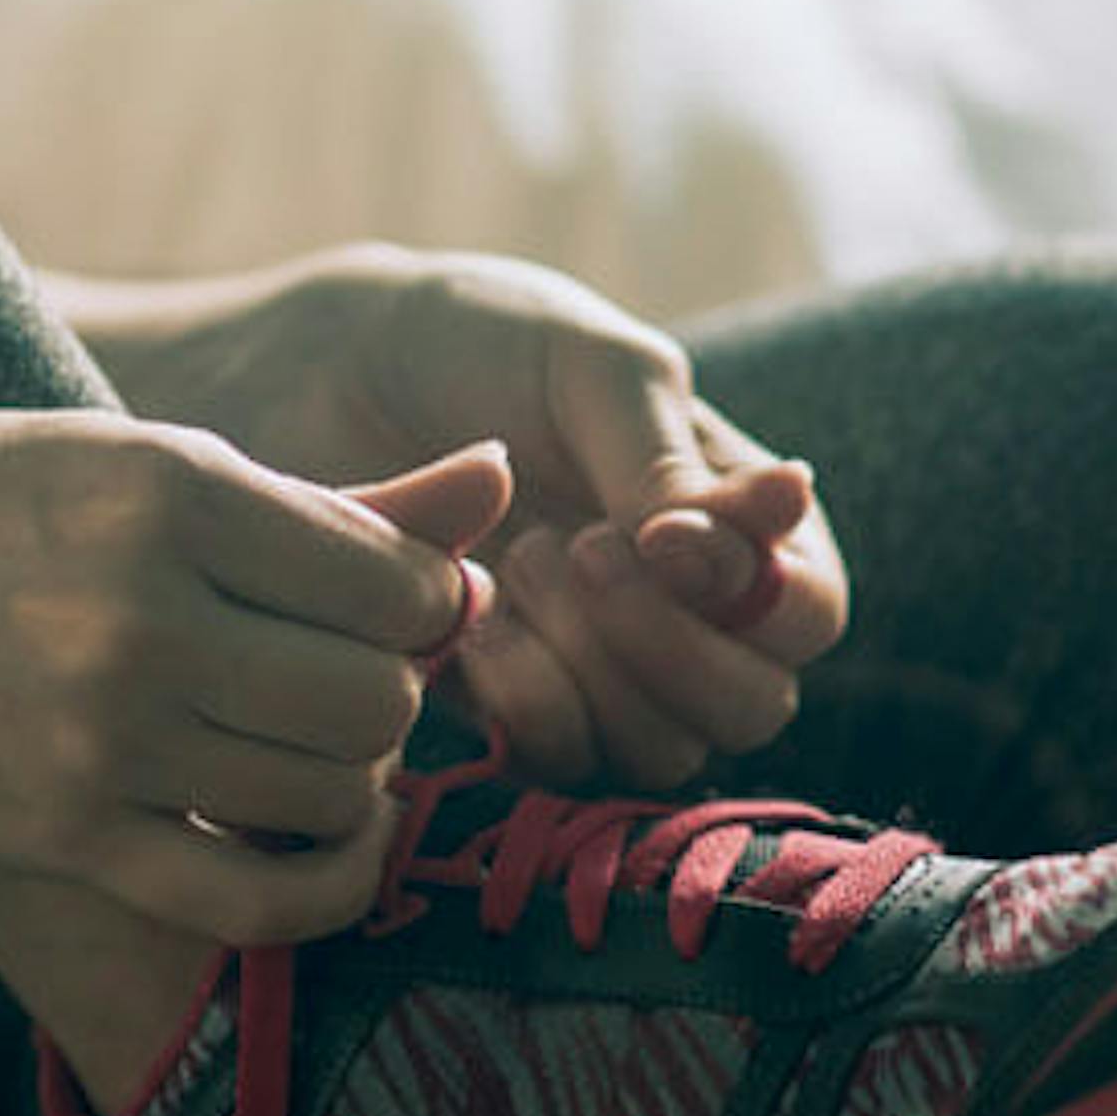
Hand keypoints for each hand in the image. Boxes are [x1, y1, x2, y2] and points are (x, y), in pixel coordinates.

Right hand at [0, 408, 509, 945]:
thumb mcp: (120, 459)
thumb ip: (321, 494)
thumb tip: (501, 484)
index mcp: (174, 486)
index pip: (401, 581)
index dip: (421, 608)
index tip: (376, 611)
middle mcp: (152, 608)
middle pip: (382, 694)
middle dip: (387, 700)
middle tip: (332, 687)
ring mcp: (105, 730)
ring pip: (335, 789)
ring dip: (350, 785)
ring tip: (301, 753)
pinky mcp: (62, 832)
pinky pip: (257, 896)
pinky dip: (324, 889)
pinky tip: (320, 851)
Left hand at [88, 246, 848, 789]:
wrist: (308, 379)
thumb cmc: (466, 344)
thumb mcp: (580, 363)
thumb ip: (668, 451)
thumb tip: (780, 515)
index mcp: (733, 519)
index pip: (808, 609)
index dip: (751, 595)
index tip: (655, 538)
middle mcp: (687, 614)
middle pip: (752, 707)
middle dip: (665, 645)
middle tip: (570, 552)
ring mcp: (602, 677)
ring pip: (662, 753)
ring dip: (591, 671)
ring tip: (511, 569)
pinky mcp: (514, 719)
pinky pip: (562, 771)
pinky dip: (524, 707)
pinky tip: (467, 630)